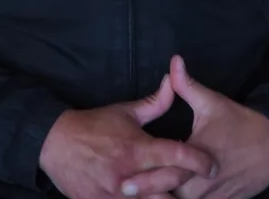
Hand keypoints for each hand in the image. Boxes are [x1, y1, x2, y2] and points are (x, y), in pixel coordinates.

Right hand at [39, 74, 216, 198]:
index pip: (177, 156)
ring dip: (166, 197)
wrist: (56, 143)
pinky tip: (154, 198)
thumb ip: (155, 103)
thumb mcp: (125, 111)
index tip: (212, 165)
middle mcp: (129, 174)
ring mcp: (115, 195)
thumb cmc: (94, 126)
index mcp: (136, 148)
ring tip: (176, 192)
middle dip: (186, 182)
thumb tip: (174, 82)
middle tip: (199, 180)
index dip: (199, 160)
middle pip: (170, 185)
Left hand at [120, 57, 268, 198]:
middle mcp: (205, 183)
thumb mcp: (213, 103)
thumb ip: (187, 86)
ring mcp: (215, 198)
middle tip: (125, 192)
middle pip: (171, 197)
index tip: (124, 182)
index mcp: (198, 156)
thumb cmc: (241, 124)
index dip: (145, 181)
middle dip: (151, 196)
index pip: (168, 174)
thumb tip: (173, 62)